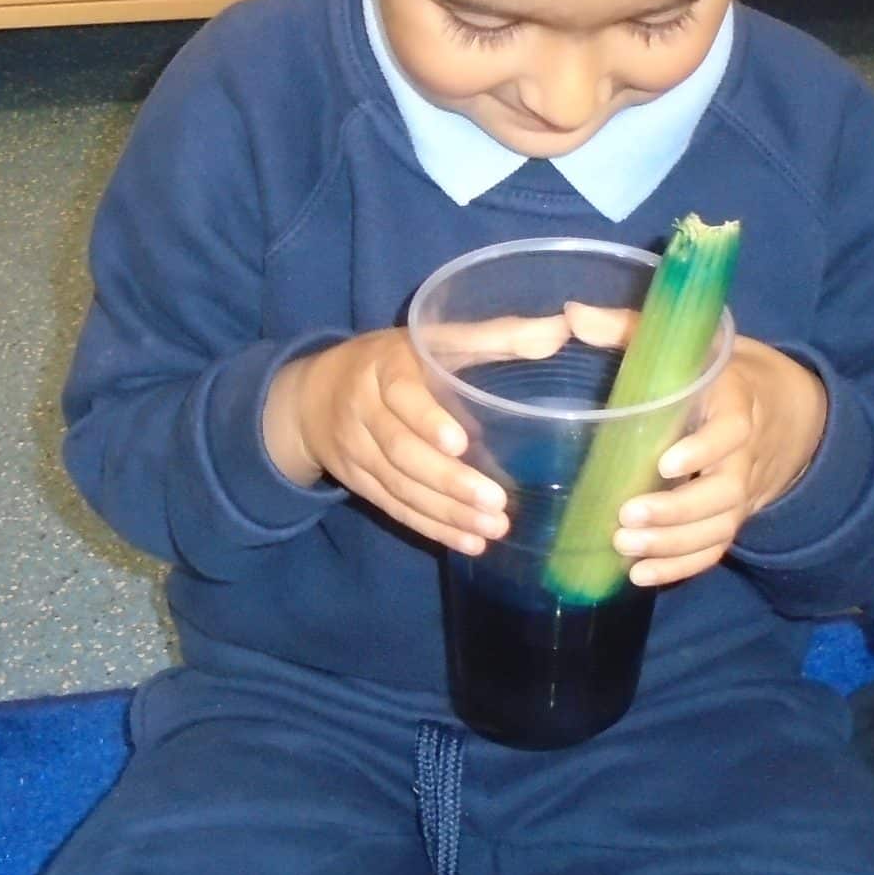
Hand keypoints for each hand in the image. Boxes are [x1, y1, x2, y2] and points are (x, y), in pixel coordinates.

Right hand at [264, 323, 553, 553]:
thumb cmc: (392, 361)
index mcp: (383, 367)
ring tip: (493, 528)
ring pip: (400, 487)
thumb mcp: (431, 338)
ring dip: (448, 513)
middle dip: (449, 481)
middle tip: (497, 503)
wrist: (312, 397)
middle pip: (402, 452)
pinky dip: (434, 529)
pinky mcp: (360, 484)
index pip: (400, 395)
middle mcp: (363, 410)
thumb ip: (493, 336)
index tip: (461, 442)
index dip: (426, 420)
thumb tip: (560, 331)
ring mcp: (358, 452)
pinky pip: (396, 509)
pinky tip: (469, 543)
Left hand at [605, 323, 828, 586]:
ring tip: (624, 548)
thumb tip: (572, 315)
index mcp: (732, 404)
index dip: (704, 449)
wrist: (764, 405)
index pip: (732, 431)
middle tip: (626, 516)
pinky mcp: (726, 517)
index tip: (666, 462)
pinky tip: (640, 576)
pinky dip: (680, 567)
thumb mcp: (674, 343)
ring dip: (673, 543)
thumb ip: (626, 329)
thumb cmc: (701, 371)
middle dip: (677, 510)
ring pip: (718, 527)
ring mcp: (737, 491)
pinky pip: (713, 549)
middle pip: (723, 493)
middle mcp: (742, 454)